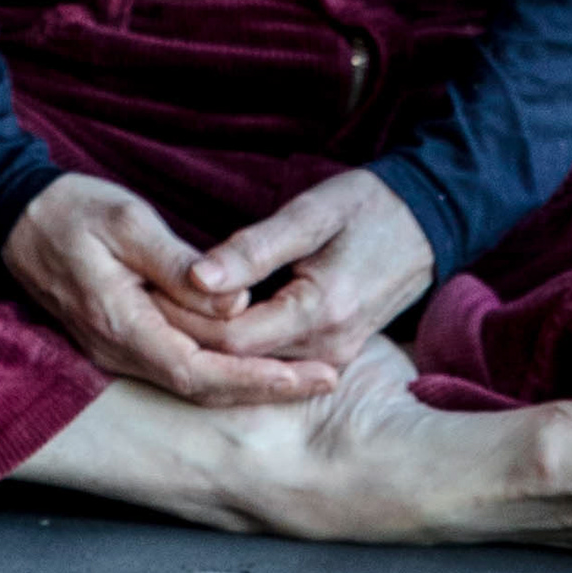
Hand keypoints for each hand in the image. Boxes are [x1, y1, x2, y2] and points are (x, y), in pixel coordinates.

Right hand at [2, 174, 340, 408]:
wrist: (15, 216)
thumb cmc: (71, 210)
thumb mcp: (127, 222)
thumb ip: (179, 266)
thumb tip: (235, 302)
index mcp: (120, 323)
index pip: (199, 371)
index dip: (256, 379)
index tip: (308, 377)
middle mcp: (118, 350)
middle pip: (204, 388)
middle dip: (268, 386)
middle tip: (330, 379)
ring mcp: (117, 350)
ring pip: (194, 381)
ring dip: (251, 382)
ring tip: (309, 375)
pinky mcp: (123, 339)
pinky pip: (180, 366)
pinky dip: (225, 369)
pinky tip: (262, 360)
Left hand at [171, 169, 438, 381]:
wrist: (428, 223)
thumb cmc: (368, 207)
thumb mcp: (311, 213)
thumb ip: (254, 248)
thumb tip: (197, 276)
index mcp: (322, 310)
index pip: (231, 338)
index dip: (183, 318)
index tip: (146, 290)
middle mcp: (329, 347)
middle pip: (236, 359)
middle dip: (187, 331)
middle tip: (143, 297)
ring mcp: (333, 358)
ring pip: (250, 364)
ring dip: (208, 339)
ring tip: (163, 303)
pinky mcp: (332, 357)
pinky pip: (271, 360)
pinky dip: (236, 342)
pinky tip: (205, 314)